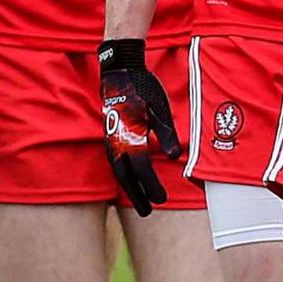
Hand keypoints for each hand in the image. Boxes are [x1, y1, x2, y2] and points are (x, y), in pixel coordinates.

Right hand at [98, 37, 184, 212]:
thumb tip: (173, 158)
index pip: (142, 169)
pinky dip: (122, 175)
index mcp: (132, 134)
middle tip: (148, 212)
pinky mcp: (109, 135)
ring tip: (140, 202)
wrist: (119, 69)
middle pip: (126, 176)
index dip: (152, 186)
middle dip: (137, 195)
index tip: (162, 200)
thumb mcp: (160, 107)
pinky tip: (129, 180)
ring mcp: (110, 138)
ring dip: (129, 188)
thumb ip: (166, 133)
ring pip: (118, 170)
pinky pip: (114, 161)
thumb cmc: (143, 87)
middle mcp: (117, 140)